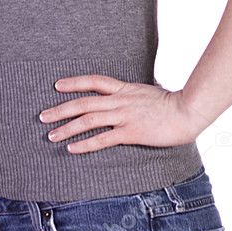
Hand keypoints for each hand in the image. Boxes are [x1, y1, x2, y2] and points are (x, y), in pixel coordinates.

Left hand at [38, 74, 204, 153]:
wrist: (188, 110)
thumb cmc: (174, 104)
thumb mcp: (150, 94)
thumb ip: (135, 96)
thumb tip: (128, 98)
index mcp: (125, 89)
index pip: (94, 81)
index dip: (74, 83)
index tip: (57, 85)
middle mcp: (120, 100)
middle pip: (83, 102)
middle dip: (61, 109)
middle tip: (43, 116)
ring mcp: (124, 116)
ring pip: (88, 120)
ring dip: (67, 128)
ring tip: (51, 135)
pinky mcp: (131, 132)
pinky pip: (103, 139)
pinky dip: (85, 144)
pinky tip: (72, 149)